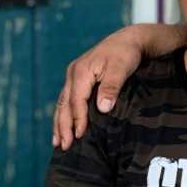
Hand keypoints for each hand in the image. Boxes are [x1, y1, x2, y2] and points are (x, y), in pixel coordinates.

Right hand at [53, 26, 142, 149]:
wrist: (129, 40)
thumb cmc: (126, 53)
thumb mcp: (121, 68)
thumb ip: (111, 87)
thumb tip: (103, 108)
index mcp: (81, 71)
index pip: (76, 100)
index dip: (77, 119)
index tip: (79, 136)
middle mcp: (73, 74)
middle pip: (64, 104)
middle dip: (62, 126)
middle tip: (63, 146)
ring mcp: (74, 76)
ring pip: (62, 103)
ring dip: (59, 123)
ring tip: (57, 142)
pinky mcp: (78, 79)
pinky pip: (67, 100)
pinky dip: (63, 114)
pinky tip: (62, 127)